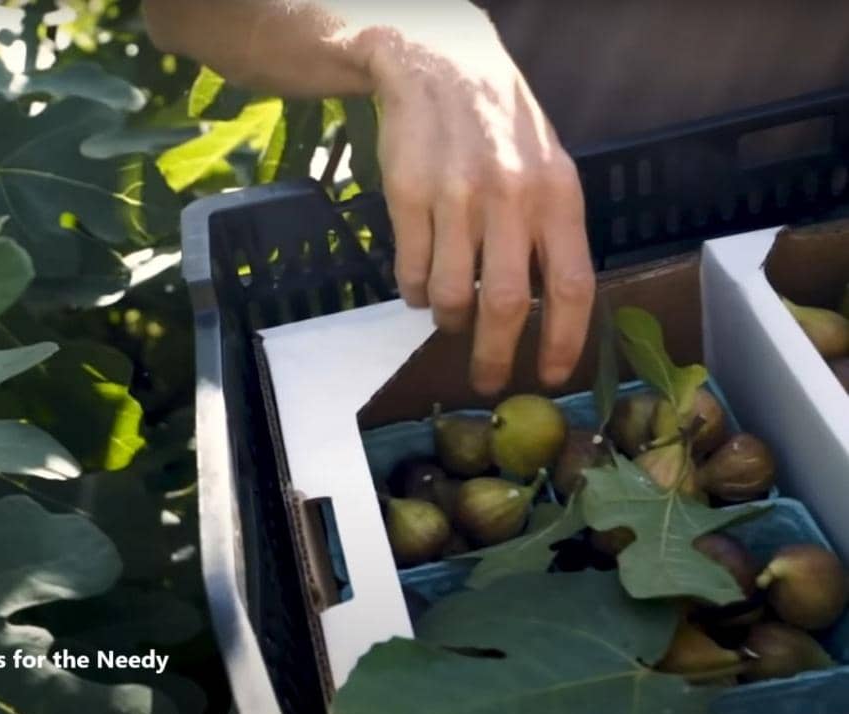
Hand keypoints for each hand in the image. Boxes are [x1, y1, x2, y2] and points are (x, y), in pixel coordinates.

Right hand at [366, 16, 595, 394]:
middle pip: (507, 303)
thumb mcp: (548, 167)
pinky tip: (420, 284)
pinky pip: (411, 270)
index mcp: (558, 196)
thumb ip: (551, 231)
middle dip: (496, 355)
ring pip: (451, 294)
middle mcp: (511, 199)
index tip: (553, 375)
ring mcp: (456, 198)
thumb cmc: (502, 125)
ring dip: (448, 320)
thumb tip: (548, 308)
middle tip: (488, 381)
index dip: (564, 341)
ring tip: (448, 319)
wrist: (441, 66)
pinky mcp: (408, 196)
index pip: (571, 286)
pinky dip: (415, 291)